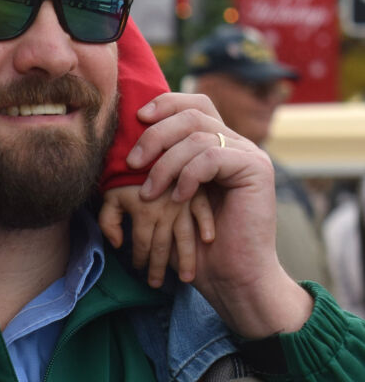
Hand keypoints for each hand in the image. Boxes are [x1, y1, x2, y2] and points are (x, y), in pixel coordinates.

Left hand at [98, 182, 215, 286]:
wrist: (148, 140)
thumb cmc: (124, 171)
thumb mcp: (112, 195)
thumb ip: (109, 220)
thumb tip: (117, 243)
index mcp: (142, 207)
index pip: (141, 242)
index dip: (139, 258)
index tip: (138, 269)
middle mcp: (164, 204)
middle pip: (162, 245)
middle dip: (159, 267)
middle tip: (156, 284)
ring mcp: (184, 196)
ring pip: (184, 236)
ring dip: (184, 259)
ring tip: (185, 279)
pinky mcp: (201, 187)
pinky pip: (204, 210)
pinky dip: (204, 226)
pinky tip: (207, 241)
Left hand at [127, 94, 311, 337]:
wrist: (233, 277)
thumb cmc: (198, 247)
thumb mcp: (169, 203)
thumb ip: (158, 170)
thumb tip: (124, 148)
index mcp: (218, 147)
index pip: (194, 106)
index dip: (165, 105)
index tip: (137, 119)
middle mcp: (237, 145)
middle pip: (193, 114)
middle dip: (155, 135)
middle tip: (132, 163)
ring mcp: (249, 155)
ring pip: (197, 135)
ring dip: (165, 164)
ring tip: (150, 194)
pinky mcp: (257, 169)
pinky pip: (212, 156)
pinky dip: (188, 175)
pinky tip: (179, 198)